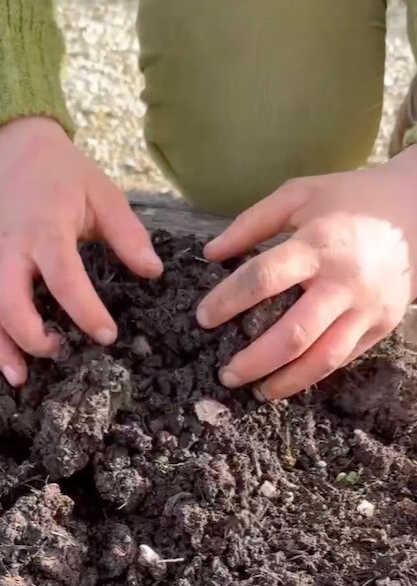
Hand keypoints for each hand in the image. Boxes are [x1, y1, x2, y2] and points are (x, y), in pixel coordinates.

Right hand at [0, 116, 164, 385]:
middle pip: (6, 300)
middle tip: (58, 354)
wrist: (17, 152)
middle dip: (27, 336)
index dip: (83, 309)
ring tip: (20, 378)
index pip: (62, 276)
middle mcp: (10, 249)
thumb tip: (152, 272)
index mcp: (45, 229)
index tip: (106, 335)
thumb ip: (128, 234)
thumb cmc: (65, 175)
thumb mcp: (104, 195)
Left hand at [197, 155, 416, 398]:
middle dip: (254, 361)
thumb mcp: (300, 195)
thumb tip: (210, 253)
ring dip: (286, 381)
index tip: (202, 318)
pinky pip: (346, 357)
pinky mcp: (384, 323)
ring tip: (256, 391)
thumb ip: (252, 222)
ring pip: (323, 358)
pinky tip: (289, 380)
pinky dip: (314, 374)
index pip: (263, 279)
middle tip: (225, 374)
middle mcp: (344, 282)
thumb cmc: (352, 199)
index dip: (227, 301)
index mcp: (318, 245)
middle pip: (293, 334)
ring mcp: (368, 307)